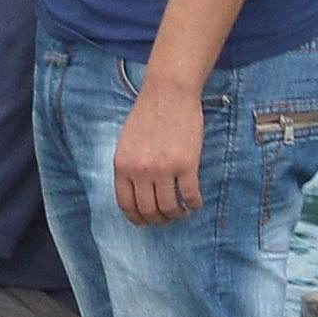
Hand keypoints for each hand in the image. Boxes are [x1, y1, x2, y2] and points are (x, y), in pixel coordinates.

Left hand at [113, 82, 204, 224]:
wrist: (167, 94)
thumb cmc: (147, 116)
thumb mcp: (126, 143)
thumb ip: (128, 167)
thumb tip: (135, 192)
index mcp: (122, 166)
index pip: (126, 204)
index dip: (136, 218)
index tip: (144, 222)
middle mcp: (140, 171)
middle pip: (148, 209)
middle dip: (158, 219)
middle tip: (166, 218)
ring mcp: (164, 169)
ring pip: (169, 207)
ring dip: (176, 215)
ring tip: (181, 212)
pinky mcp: (187, 165)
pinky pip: (190, 195)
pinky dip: (193, 204)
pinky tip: (195, 203)